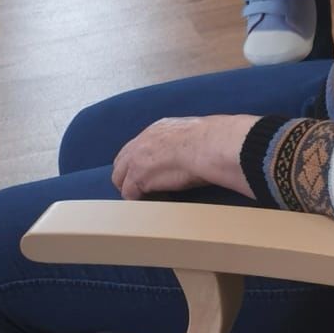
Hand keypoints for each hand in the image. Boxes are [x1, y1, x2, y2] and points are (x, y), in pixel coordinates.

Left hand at [112, 113, 257, 198]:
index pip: (139, 146)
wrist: (211, 145)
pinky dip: (140, 202)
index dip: (141, 162)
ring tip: (147, 200)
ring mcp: (137, 159)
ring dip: (131, 190)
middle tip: (143, 190)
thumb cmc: (214, 140)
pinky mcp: (138, 178)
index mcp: (159, 128)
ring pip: (119, 179)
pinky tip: (154, 204)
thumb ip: (191, 140)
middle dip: (127, 176)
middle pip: (121, 162)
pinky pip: (129, 195)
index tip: (151, 173)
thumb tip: (206, 147)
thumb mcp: (197, 132)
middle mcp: (143, 140)